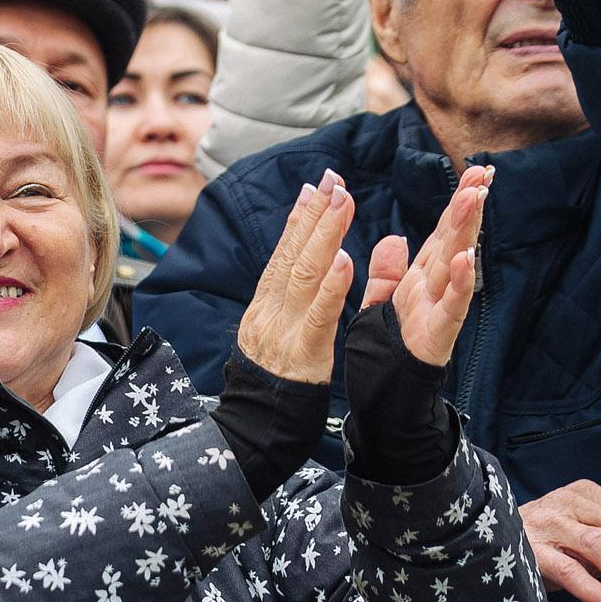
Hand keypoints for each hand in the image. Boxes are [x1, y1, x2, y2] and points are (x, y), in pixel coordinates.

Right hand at [236, 171, 359, 384]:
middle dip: (316, 213)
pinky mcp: (304, 350)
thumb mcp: (271, 326)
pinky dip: (331, 286)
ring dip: (325, 234)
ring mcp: (285, 327)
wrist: (256, 420)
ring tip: (342, 202)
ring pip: (305, 274)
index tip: (315, 185)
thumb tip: (292, 255)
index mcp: (267, 301)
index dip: (301, 216)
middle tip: (333, 180)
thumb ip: (283, 292)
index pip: (285, 251)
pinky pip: (319, 315)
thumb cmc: (273, 374)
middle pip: (295, 253)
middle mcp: (272, 307)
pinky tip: (344, 260)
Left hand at [359, 164, 489, 367]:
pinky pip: (450, 309)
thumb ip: (387, 272)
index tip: (474, 174)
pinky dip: (460, 284)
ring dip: (465, 233)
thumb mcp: (380, 304)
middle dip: (467, 208)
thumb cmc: (385, 354)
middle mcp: (433, 292)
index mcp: (418, 281)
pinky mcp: (437, 338)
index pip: (441, 235)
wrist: (385, 402)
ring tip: (475, 199)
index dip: (456, 206)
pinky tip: (468, 259)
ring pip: (455, 267)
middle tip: (483, 174)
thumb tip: (395, 237)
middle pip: (452, 243)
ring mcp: (438, 313)